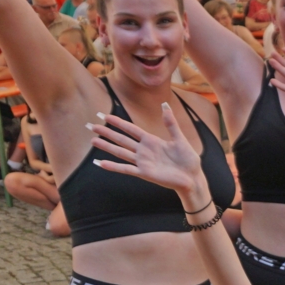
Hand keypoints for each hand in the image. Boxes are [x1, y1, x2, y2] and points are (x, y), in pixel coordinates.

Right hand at [87, 104, 204, 195]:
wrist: (192, 178)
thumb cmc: (188, 160)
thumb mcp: (180, 139)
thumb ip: (170, 123)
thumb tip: (164, 105)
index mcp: (152, 141)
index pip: (131, 129)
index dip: (118, 123)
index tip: (105, 116)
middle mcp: (144, 151)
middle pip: (121, 139)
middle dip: (106, 133)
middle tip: (91, 126)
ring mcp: (143, 162)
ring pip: (120, 152)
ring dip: (106, 147)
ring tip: (92, 140)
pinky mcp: (144, 173)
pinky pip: (126, 169)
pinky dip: (113, 166)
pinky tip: (100, 162)